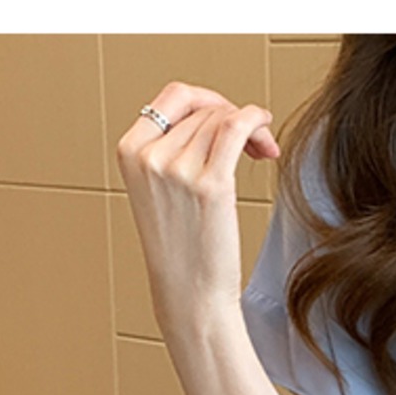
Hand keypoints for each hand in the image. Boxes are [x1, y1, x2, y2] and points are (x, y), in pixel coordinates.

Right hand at [116, 81, 279, 334]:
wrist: (190, 296)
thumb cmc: (182, 251)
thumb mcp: (159, 192)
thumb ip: (171, 151)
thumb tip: (213, 116)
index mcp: (130, 152)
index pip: (173, 98)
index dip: (206, 100)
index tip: (225, 116)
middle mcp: (150, 157)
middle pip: (203, 109)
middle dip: (233, 116)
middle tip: (254, 144)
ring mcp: (178, 169)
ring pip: (222, 119)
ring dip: (251, 127)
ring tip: (263, 151)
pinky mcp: (210, 185)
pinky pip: (237, 128)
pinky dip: (255, 119)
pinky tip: (265, 129)